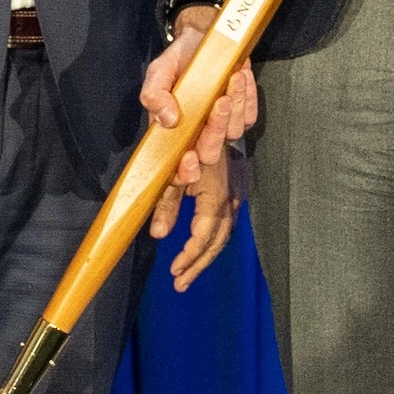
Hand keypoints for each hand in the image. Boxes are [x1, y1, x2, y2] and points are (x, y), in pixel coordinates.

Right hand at [139, 5, 257, 194]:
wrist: (200, 40)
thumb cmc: (177, 61)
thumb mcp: (158, 73)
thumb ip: (154, 96)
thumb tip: (168, 120)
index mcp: (173, 133)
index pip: (177, 168)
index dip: (184, 172)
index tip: (188, 157)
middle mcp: (198, 135)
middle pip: (210, 153)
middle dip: (216, 129)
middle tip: (219, 101)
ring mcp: (222, 125)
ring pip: (233, 132)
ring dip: (236, 105)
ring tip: (232, 78)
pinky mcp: (242, 113)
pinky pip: (250, 115)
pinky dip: (248, 96)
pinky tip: (240, 77)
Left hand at [149, 141, 245, 291]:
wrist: (211, 109)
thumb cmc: (187, 137)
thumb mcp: (171, 171)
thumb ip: (165, 203)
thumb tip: (158, 235)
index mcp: (216, 194)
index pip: (204, 236)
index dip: (189, 256)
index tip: (174, 272)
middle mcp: (230, 195)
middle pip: (218, 240)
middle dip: (199, 264)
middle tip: (181, 284)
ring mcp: (235, 191)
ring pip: (225, 232)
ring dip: (207, 255)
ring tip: (188, 274)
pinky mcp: (234, 186)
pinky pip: (227, 221)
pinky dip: (214, 239)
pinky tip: (202, 249)